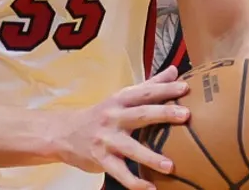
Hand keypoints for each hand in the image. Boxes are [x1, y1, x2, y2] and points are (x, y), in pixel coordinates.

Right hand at [51, 66, 190, 189]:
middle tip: (185, 115)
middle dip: (163, 113)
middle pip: (140, 114)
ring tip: (170, 166)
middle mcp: (113, 117)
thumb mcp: (121, 98)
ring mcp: (106, 139)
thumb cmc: (101, 115)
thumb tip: (174, 71)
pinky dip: (135, 182)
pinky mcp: (101, 159)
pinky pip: (119, 172)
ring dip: (150, 157)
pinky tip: (150, 189)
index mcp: (120, 100)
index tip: (185, 88)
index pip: (144, 92)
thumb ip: (149, 86)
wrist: (63, 133)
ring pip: (130, 148)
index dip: (165, 89)